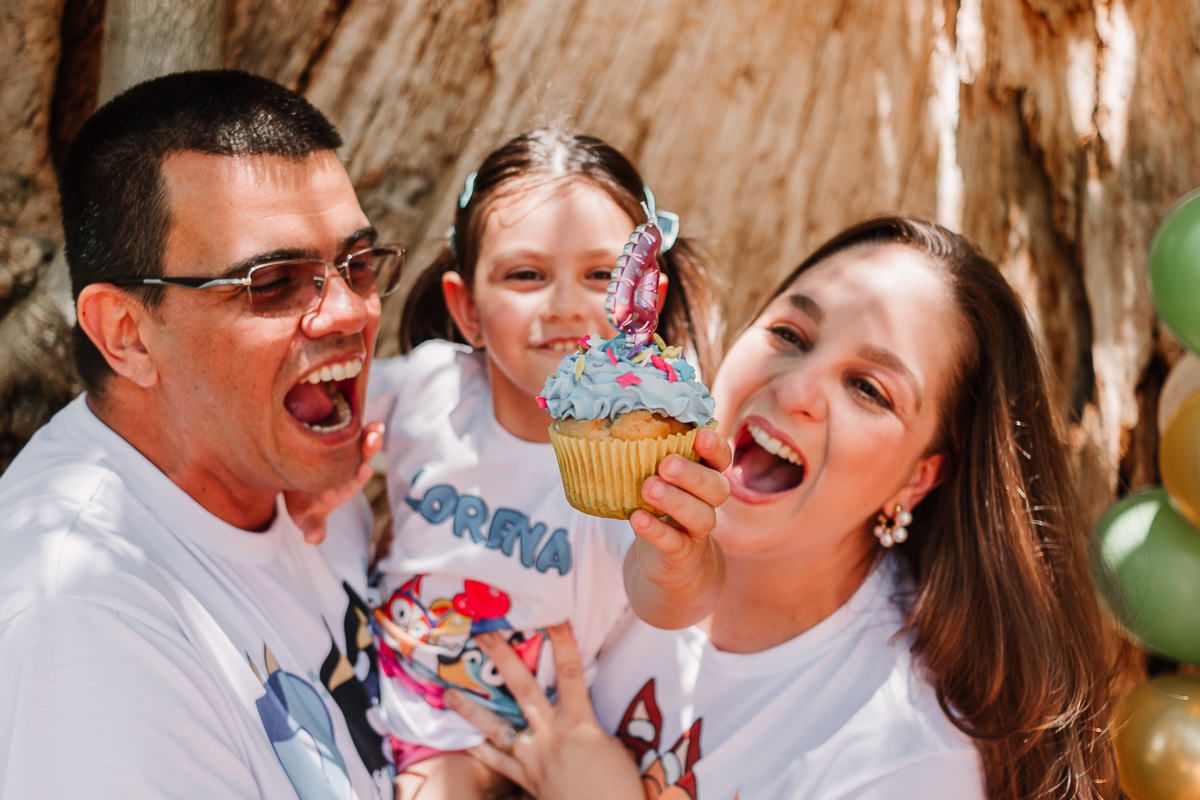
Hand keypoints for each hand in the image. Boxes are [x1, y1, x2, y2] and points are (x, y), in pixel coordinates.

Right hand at [285, 421, 383, 543]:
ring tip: (374, 425)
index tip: (363, 471)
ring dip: (367, 431)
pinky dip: (349, 414)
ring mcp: (346, 448)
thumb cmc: (302, 500)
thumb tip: (314, 540)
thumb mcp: (304, 515)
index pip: (356, 480)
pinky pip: (346, 423)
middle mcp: (350, 465)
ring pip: (359, 438)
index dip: (359, 475)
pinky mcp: (337, 432)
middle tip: (373, 439)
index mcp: (346, 485)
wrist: (290, 478)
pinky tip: (347, 403)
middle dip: (369, 448)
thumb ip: (312, 526)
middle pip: (363, 456)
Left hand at [444, 624, 642, 799]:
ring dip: (471, 709)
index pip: (571, 672)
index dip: (563, 642)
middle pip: (523, 689)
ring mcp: (533, 757)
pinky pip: (497, 761)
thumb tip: (578, 711)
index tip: (553, 614)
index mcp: (579, 723)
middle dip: (503, 660)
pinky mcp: (525, 779)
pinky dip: (480, 750)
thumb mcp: (612, 746)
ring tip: (447, 693)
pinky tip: (463, 740)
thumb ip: (591, 724)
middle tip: (483, 636)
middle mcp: (549, 734)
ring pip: (497, 727)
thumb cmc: (617, 787)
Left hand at [625, 428, 730, 626]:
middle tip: (666, 464)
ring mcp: (697, 531)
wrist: (670, 564)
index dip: (716, 448)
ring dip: (675, 501)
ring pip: (700, 516)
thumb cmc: (660, 508)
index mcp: (705, 477)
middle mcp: (708, 503)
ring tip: (649, 487)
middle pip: (716, 488)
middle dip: (692, 474)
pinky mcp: (682, 555)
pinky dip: (657, 531)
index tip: (700, 435)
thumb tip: (609, 420)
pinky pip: (674, 543)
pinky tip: (638, 518)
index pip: (722, 460)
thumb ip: (648, 457)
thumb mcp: (659, 480)